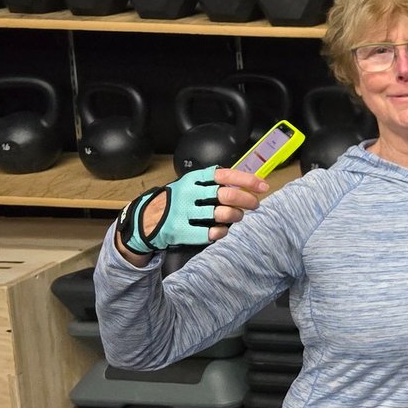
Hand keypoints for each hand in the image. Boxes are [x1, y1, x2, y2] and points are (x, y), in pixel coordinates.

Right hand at [114, 167, 268, 264]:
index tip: (263, 187)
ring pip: (222, 214)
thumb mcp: (190, 185)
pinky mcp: (180, 230)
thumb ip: (212, 183)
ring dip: (236, 216)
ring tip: (237, 217)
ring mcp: (183, 211)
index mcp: (194, 178)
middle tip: (254, 205)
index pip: (226, 175)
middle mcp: (189, 192)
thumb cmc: (175, 201)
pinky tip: (222, 230)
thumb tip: (246, 185)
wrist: (145, 220)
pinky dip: (222, 232)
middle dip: (247, 200)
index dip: (247, 180)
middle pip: (228, 195)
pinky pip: (211, 233)